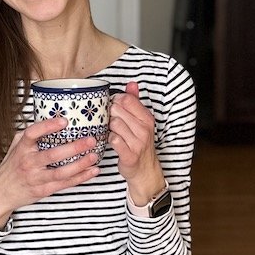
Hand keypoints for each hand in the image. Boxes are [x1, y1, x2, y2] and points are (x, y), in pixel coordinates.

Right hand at [0, 117, 100, 228]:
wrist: (1, 192)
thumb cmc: (12, 166)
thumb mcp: (16, 146)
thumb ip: (31, 135)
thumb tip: (51, 118)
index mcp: (22, 148)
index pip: (33, 134)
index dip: (48, 126)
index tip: (64, 121)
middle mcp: (28, 162)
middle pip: (52, 155)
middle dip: (74, 147)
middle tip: (90, 140)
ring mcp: (36, 178)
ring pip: (61, 172)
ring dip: (80, 165)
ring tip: (94, 156)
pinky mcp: (43, 190)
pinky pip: (64, 184)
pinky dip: (80, 178)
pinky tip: (92, 171)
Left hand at [109, 81, 165, 204]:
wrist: (145, 170)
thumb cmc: (139, 143)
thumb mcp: (141, 122)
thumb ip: (135, 101)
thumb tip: (132, 83)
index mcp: (147, 118)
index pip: (127, 99)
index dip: (115, 101)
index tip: (113, 108)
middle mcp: (144, 129)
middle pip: (118, 110)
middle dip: (110, 114)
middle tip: (110, 122)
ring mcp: (138, 142)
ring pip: (114, 124)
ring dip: (108, 128)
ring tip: (110, 132)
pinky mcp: (129, 154)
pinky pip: (113, 140)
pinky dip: (108, 140)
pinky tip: (110, 142)